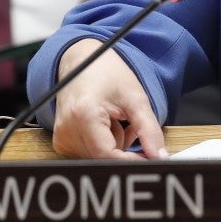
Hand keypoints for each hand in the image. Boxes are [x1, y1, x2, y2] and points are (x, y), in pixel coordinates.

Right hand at [48, 40, 166, 159]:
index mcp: (83, 115)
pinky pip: (89, 154)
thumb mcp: (135, 98)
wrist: (82, 61)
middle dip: (122, 147)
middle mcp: (66, 129)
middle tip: (126, 121)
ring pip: (98, 158)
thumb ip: (149, 130)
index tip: (149, 159)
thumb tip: (159, 157)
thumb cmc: (105, 73)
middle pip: (104, 158)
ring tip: (113, 119)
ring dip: (113, 145)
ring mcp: (61, 137)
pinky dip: (102, 144)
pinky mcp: (61, 141)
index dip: (130, 161)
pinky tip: (102, 124)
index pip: (108, 155)